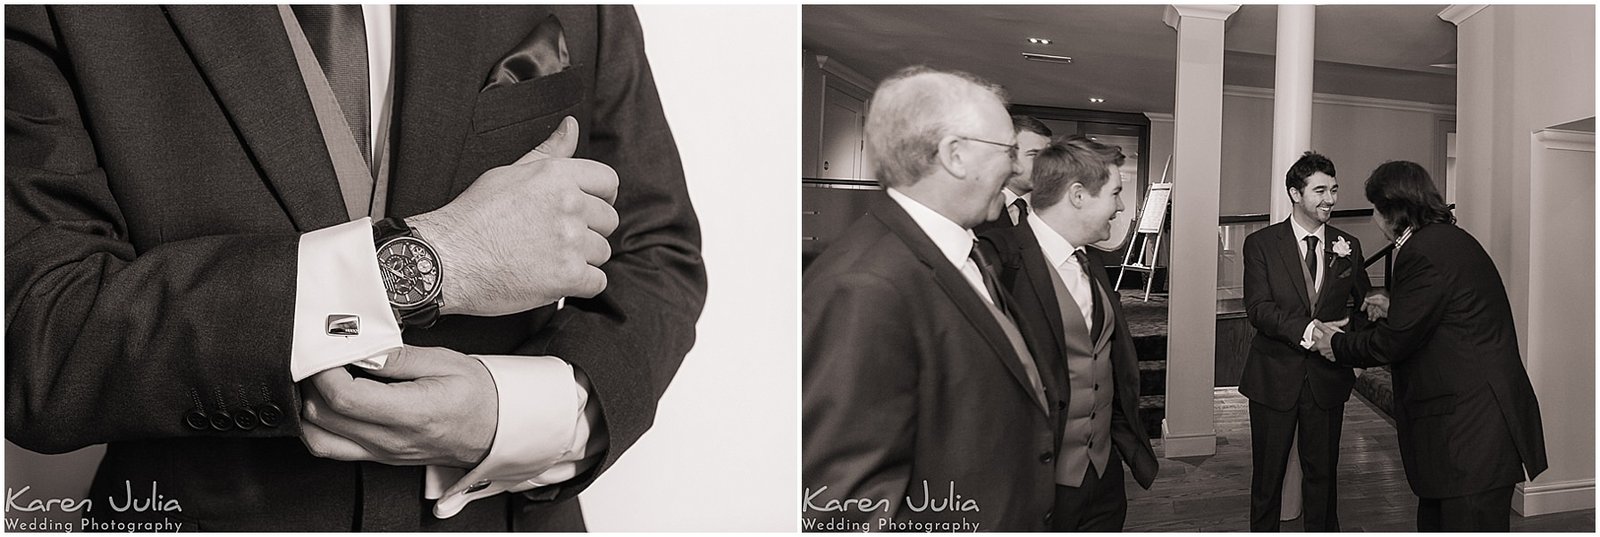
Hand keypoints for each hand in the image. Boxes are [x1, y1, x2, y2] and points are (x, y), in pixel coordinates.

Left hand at [299, 346, 497, 467]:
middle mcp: (391, 440)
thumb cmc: (477, 396)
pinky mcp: (379, 458)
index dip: (324, 371)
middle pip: (322, 417)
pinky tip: (328, 403)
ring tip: (321, 380)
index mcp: (411, 414)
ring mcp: (383, 453)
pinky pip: (332, 448)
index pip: (345, 397)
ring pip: (318, 439)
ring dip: (309, 408)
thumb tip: (360, 348)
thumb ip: (397, 356)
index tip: (325, 349)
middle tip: (321, 358)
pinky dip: (319, 425)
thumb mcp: (444, 361)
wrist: (497, 429)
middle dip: (311, 383)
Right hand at [408, 116, 619, 316]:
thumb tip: (571, 127)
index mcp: (556, 175)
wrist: (446, 259)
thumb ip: (548, 151)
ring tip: (548, 258)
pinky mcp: (567, 275)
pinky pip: (597, 282)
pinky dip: (579, 284)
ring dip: (581, 259)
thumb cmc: (471, 217)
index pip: (608, 181)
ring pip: (602, 252)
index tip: (592, 209)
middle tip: (557, 239)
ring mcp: (570, 241)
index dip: (602, 197)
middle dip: (588, 231)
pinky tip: (555, 278)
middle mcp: (568, 204)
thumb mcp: (509, 172)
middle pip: (608, 220)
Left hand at [1312, 318, 1345, 360]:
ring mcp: (1328, 355)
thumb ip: (1320, 326)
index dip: (1312, 345)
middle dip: (1322, 347)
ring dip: (1328, 351)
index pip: (1312, 346)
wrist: (1344, 345)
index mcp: (1319, 345)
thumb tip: (1315, 321)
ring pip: (1326, 354)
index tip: (1312, 344)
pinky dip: (1333, 354)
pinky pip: (1332, 357)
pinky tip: (1335, 351)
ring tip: (1331, 346)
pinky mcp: (1334, 357)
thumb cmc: (1335, 338)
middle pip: (1320, 350)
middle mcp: (1323, 351)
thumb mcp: (1327, 329)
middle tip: (1325, 344)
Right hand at [1361, 291, 1389, 320]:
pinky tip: (1373, 319)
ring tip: (1371, 318)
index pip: (1368, 301)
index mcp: (1377, 299)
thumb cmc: (1390, 305)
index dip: (1365, 305)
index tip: (1362, 309)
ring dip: (1370, 315)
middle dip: (1369, 311)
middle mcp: (1377, 303)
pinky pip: (1374, 315)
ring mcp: (1378, 308)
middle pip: (1369, 307)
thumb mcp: (1380, 302)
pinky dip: (1373, 318)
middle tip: (1369, 314)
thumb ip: (1372, 301)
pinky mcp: (1380, 313)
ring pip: (1371, 312)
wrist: (1395, 311)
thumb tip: (1366, 299)